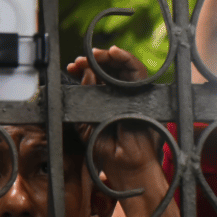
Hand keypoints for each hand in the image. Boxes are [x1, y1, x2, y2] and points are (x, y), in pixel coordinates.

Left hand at [67, 47, 160, 178]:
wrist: (124, 164)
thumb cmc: (106, 148)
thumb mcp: (86, 123)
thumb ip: (85, 99)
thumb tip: (85, 74)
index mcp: (106, 99)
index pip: (96, 77)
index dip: (84, 69)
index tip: (72, 67)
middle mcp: (120, 93)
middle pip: (109, 68)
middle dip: (93, 60)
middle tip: (80, 61)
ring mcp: (133, 92)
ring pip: (123, 66)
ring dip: (107, 56)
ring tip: (94, 54)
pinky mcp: (144, 93)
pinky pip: (138, 71)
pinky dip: (126, 58)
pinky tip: (114, 52)